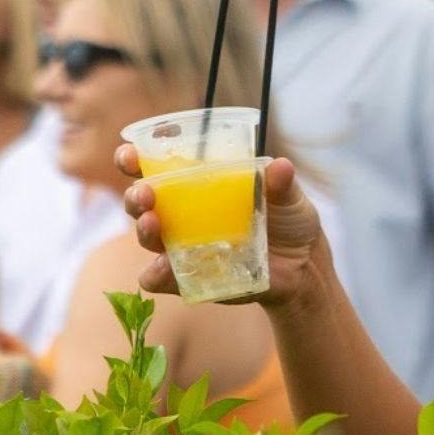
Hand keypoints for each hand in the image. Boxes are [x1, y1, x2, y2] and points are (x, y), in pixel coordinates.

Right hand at [117, 145, 326, 309]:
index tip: (129, 155)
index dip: (135, 160)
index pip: (158, 168)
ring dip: (143, 230)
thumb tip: (280, 166)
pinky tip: (164, 268)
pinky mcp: (189, 278)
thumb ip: (283, 184)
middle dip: (135, 196)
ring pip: (147, 238)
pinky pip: (161, 278)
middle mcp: (183, 215)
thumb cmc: (291, 223)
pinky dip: (157, 274)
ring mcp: (183, 247)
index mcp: (200, 186)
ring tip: (152, 222)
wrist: (304, 268)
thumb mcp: (291, 200)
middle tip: (144, 194)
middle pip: (142, 202)